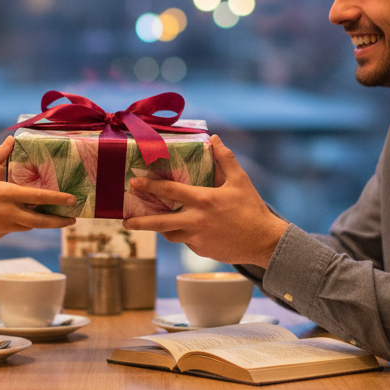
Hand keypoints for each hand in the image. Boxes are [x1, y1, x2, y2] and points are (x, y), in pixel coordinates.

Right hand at [0, 137, 76, 239]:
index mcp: (6, 195)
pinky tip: (18, 215)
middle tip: (71, 219)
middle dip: (58, 222)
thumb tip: (11, 140)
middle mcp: (8, 213)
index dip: (57, 199)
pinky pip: (13, 228)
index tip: (72, 200)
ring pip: (28, 225)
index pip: (38, 197)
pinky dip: (19, 222)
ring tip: (50, 216)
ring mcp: (3, 226)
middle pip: (40, 221)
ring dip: (39, 221)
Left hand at [123, 135, 287, 266]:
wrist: (264, 242)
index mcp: (204, 200)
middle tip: (125, 221)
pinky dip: (183, 235)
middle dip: (139, 222)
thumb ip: (225, 159)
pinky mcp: (201, 251)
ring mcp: (197, 239)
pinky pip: (186, 242)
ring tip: (153, 223)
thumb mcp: (240, 181)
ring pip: (170, 234)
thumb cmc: (252, 209)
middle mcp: (196, 221)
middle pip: (160, 223)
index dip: (150, 186)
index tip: (133, 183)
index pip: (170, 191)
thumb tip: (214, 138)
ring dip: (161, 229)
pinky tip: (186, 229)